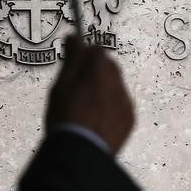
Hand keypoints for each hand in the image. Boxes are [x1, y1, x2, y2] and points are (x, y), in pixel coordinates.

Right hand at [45, 36, 134, 154]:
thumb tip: (73, 37)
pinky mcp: (130, 118)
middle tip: (79, 86)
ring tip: (87, 107)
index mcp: (98, 69)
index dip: (83, 55)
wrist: (81, 153)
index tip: (74, 62)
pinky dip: (112, 107)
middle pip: (109, 66)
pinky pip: (121, 104)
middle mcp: (116, 81)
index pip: (95, 50)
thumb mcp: (60, 85)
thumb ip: (71, 59)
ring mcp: (125, 101)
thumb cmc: (66, 118)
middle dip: (96, 71)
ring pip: (116, 85)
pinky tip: (97, 118)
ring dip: (105, 89)